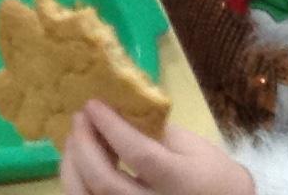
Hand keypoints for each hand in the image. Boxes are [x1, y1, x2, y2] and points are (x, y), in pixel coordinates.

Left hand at [60, 105, 255, 194]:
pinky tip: (80, 163)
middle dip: (85, 145)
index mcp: (180, 183)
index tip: (93, 103)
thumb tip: (115, 111)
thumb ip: (154, 130)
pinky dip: (77, 183)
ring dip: (74, 166)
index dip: (111, 127)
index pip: (139, 155)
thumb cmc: (213, 176)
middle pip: (106, 182)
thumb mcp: (193, 146)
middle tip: (80, 117)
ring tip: (75, 139)